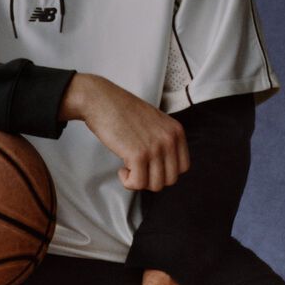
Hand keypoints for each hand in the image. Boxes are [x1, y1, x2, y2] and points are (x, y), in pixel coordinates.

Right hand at [59, 74, 187, 191]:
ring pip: (156, 185)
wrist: (100, 100)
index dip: (165, 172)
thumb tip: (164, 168)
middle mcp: (170, 139)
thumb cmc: (122, 111)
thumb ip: (164, 140)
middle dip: (152, 179)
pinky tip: (121, 169)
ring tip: (128, 167)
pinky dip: (128, 182)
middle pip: (171, 179)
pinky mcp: (138, 154)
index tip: (150, 166)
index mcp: (176, 131)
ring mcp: (155, 147)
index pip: (183, 167)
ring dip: (139, 181)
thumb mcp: (154, 122)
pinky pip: (138, 183)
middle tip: (137, 169)